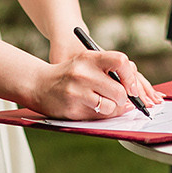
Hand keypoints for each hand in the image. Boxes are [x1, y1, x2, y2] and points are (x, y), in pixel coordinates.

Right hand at [32, 49, 166, 119]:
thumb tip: (134, 92)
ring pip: (111, 106)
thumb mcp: (86, 64)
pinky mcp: (73, 106)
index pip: (121, 61)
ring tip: (103, 103)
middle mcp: (84, 72)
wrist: (38, 84)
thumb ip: (109, 73)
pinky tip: (92, 107)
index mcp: (90, 57)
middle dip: (124, 99)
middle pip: (120, 90)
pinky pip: (98, 115)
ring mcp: (77, 90)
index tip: (132, 87)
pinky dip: (101, 114)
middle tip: (120, 100)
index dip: (131, 77)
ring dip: (113, 108)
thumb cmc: (68, 75)